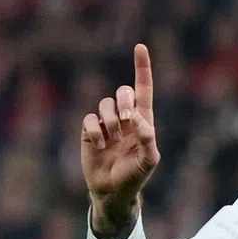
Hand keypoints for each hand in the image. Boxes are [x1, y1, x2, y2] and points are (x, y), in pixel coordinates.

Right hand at [80, 44, 159, 222]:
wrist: (113, 191)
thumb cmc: (135, 176)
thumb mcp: (149, 161)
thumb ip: (148, 139)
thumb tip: (137, 118)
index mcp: (143, 121)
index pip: (143, 89)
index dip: (142, 68)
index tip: (140, 47)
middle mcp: (125, 118)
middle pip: (124, 91)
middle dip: (125, 101)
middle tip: (127, 119)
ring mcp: (106, 124)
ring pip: (105, 103)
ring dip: (110, 120)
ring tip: (112, 140)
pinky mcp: (89, 131)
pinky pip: (89, 119)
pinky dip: (95, 132)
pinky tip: (100, 146)